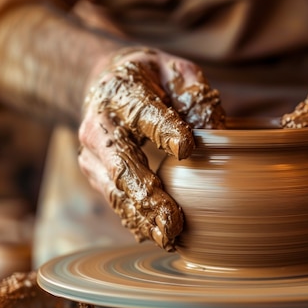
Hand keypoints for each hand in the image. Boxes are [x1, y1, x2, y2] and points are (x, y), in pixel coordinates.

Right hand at [78, 48, 225, 250]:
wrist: (106, 83)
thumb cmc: (151, 79)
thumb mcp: (174, 70)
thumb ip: (194, 92)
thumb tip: (215, 129)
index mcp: (121, 91)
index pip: (142, 111)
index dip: (162, 129)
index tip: (186, 148)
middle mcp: (98, 125)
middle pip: (120, 161)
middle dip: (146, 192)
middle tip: (173, 218)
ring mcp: (93, 154)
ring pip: (115, 190)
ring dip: (141, 216)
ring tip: (169, 237)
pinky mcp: (96, 175)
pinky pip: (115, 201)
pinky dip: (136, 221)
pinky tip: (158, 237)